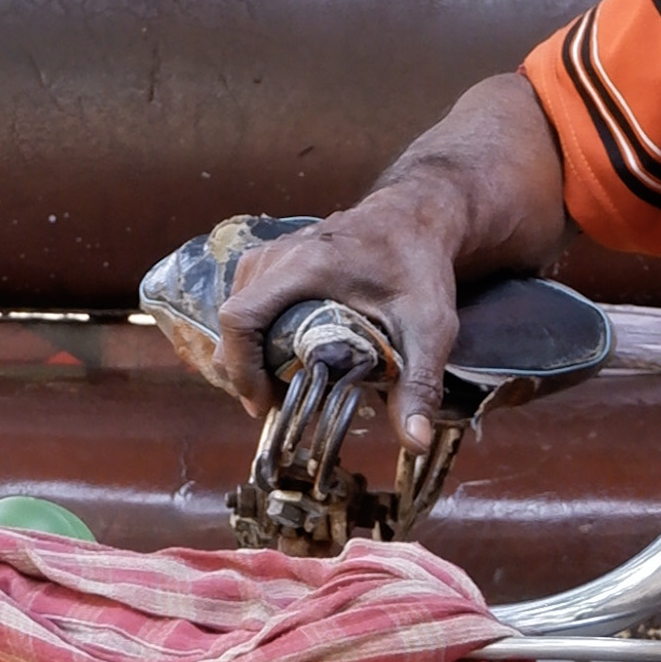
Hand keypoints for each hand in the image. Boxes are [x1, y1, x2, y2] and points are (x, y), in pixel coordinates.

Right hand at [217, 184, 466, 456]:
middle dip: (247, 371)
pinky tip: (285, 359)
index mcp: (304, 266)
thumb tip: (416, 443)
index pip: (240, 318)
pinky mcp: (272, 259)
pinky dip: (256, 336)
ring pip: (237, 314)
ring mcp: (271, 253)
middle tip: (280, 405)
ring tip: (284, 387)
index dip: (240, 368)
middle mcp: (277, 255)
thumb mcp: (428, 327)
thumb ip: (420, 383)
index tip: (263, 404)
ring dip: (251, 355)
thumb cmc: (419, 267)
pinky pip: (247, 303)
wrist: (415, 218)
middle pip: (232, 321)